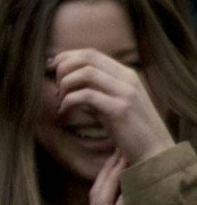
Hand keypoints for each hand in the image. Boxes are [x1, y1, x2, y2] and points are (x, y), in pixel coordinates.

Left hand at [51, 49, 176, 164]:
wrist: (154, 151)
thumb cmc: (129, 130)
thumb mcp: (110, 105)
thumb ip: (94, 92)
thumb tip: (66, 85)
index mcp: (125, 74)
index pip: (91, 53)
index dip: (66, 58)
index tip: (50, 70)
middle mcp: (127, 78)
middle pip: (87, 57)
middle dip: (62, 68)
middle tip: (55, 89)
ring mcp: (125, 92)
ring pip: (85, 73)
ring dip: (65, 85)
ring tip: (60, 101)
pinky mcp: (119, 109)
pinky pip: (86, 96)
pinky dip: (68, 101)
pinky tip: (63, 112)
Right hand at [89, 153, 149, 204]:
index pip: (99, 194)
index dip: (107, 171)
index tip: (118, 151)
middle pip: (97, 191)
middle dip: (109, 166)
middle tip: (120, 143)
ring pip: (102, 200)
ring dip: (113, 176)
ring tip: (123, 156)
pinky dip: (121, 199)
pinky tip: (130, 185)